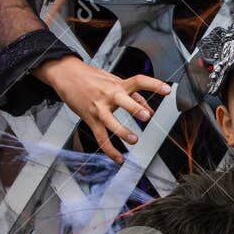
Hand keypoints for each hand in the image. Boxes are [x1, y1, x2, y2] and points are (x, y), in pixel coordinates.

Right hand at [36, 56, 170, 163]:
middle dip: (135, 108)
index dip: (154, 85)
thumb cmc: (91, 77)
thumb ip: (133, 94)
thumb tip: (149, 108)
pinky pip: (100, 137)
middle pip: (124, 100)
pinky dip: (110, 150)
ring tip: (133, 140)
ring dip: (122, 131)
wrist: (66, 74)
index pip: (139, 81)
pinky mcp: (90, 118)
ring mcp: (99, 108)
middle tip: (145, 116)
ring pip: (110, 121)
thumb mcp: (113, 80)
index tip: (167, 90)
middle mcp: (109, 95)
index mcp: (118, 84)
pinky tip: (118, 158)